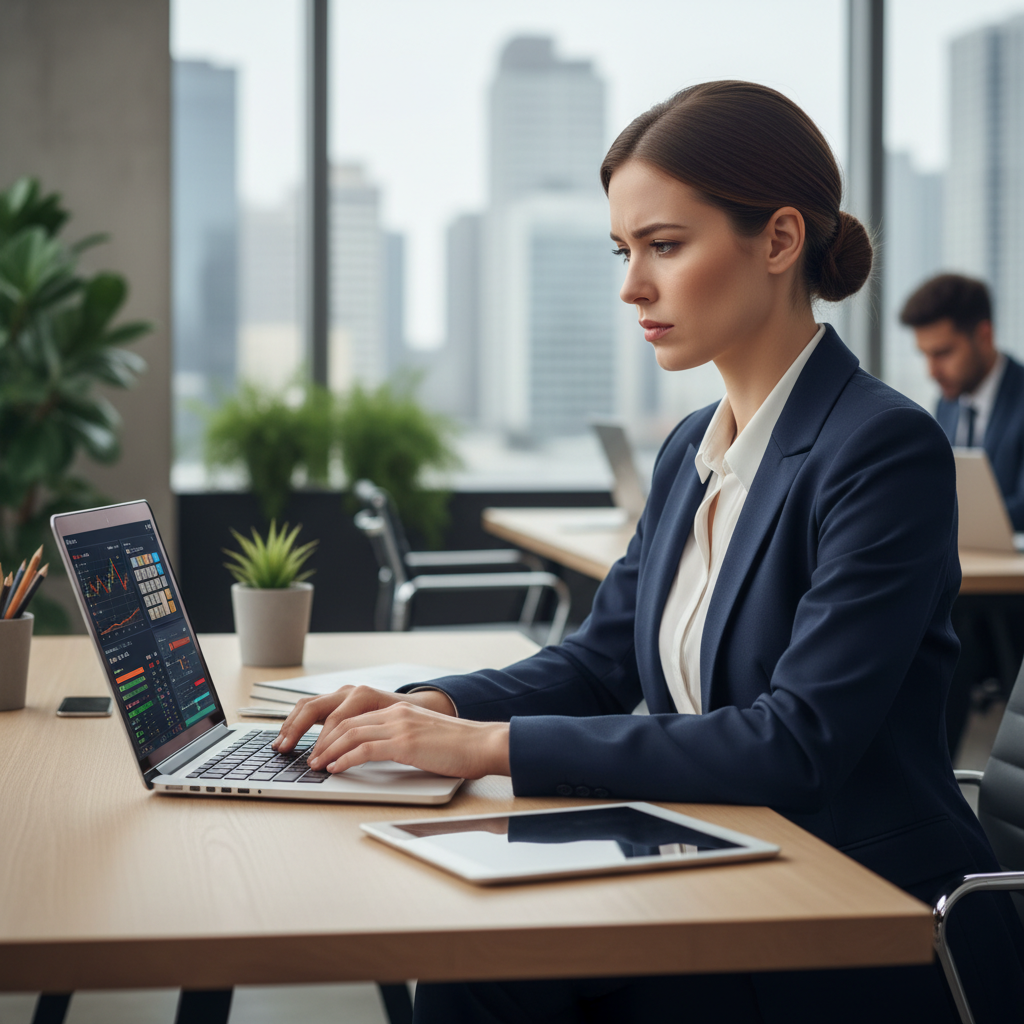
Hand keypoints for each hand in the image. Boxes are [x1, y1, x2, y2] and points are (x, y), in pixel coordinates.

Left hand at [308, 701, 509, 779]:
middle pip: (346, 723)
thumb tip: (377, 755)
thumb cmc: (459, 747)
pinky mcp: (405, 743)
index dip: (332, 733)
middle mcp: (396, 714)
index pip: (355, 718)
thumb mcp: (424, 737)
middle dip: (322, 741)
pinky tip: (336, 768)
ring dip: (328, 751)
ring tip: (317, 765)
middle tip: (310, 758)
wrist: (483, 744)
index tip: (320, 748)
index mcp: (400, 711)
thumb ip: (401, 740)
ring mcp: (400, 726)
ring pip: (350, 734)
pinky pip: (365, 749)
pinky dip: (345, 759)